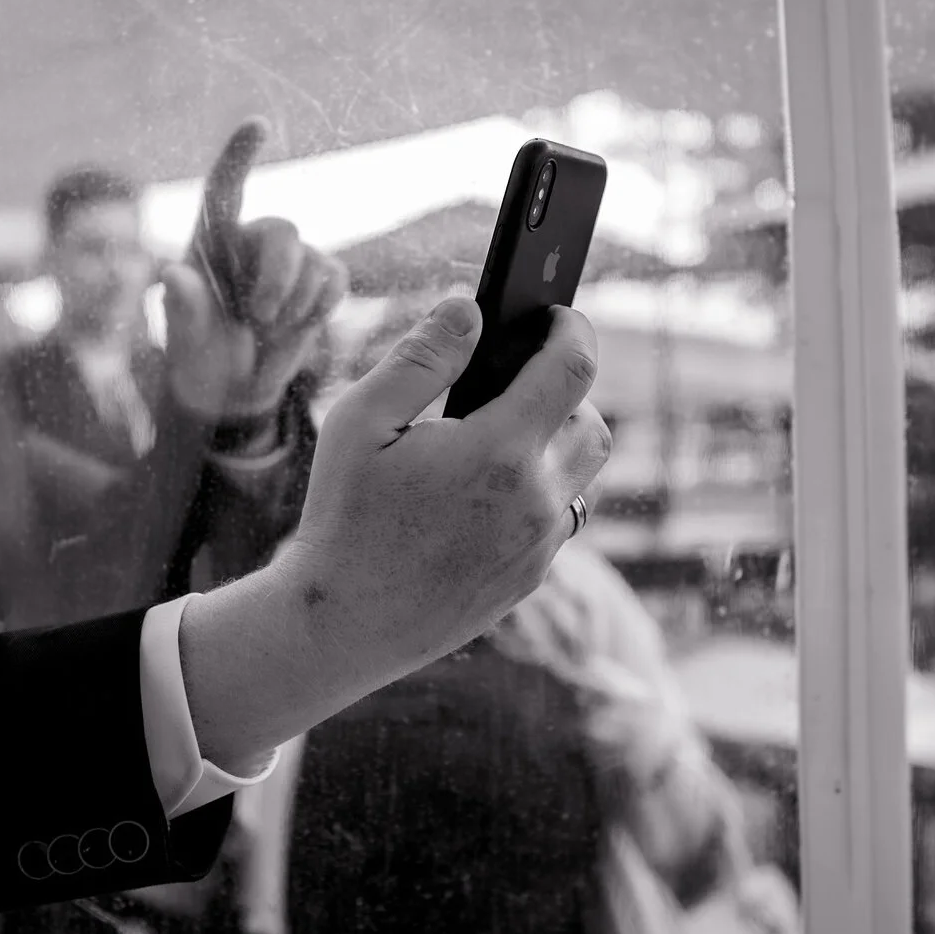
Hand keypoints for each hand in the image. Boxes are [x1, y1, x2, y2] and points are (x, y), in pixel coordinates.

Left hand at [160, 120, 348, 420]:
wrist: (233, 391)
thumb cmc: (198, 357)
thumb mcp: (184, 339)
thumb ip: (182, 307)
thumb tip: (171, 274)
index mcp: (210, 241)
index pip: (225, 187)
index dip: (240, 154)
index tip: (257, 125)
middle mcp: (250, 241)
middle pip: (282, 232)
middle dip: (278, 279)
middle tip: (258, 320)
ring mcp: (288, 259)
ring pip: (313, 259)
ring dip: (296, 304)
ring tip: (268, 330)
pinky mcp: (318, 280)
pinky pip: (335, 278)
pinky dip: (321, 307)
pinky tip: (298, 325)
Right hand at [177, 296, 613, 765]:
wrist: (343, 625)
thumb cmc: (345, 517)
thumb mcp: (362, 421)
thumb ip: (421, 356)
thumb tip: (468, 308)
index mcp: (499, 451)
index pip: (573, 368)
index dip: (573, 329)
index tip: (557, 316)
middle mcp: (535, 500)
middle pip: (591, 424)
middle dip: (565, 390)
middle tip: (515, 379)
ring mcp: (538, 545)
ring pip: (582, 474)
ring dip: (556, 442)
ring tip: (498, 433)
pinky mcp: (529, 577)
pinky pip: (558, 517)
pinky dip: (538, 490)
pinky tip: (482, 490)